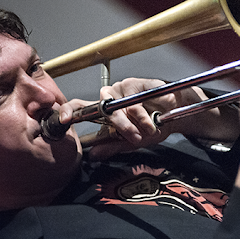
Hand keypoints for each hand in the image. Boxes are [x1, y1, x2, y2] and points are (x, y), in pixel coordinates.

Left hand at [78, 78, 208, 158]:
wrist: (176, 114)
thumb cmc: (153, 125)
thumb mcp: (132, 142)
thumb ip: (112, 147)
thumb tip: (92, 155)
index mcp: (104, 112)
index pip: (80, 108)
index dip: (69, 111)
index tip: (63, 119)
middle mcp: (109, 98)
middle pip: (101, 108)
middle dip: (119, 126)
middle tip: (133, 137)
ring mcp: (121, 89)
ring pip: (119, 105)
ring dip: (135, 121)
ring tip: (148, 130)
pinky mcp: (135, 83)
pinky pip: (134, 100)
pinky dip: (144, 114)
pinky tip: (154, 117)